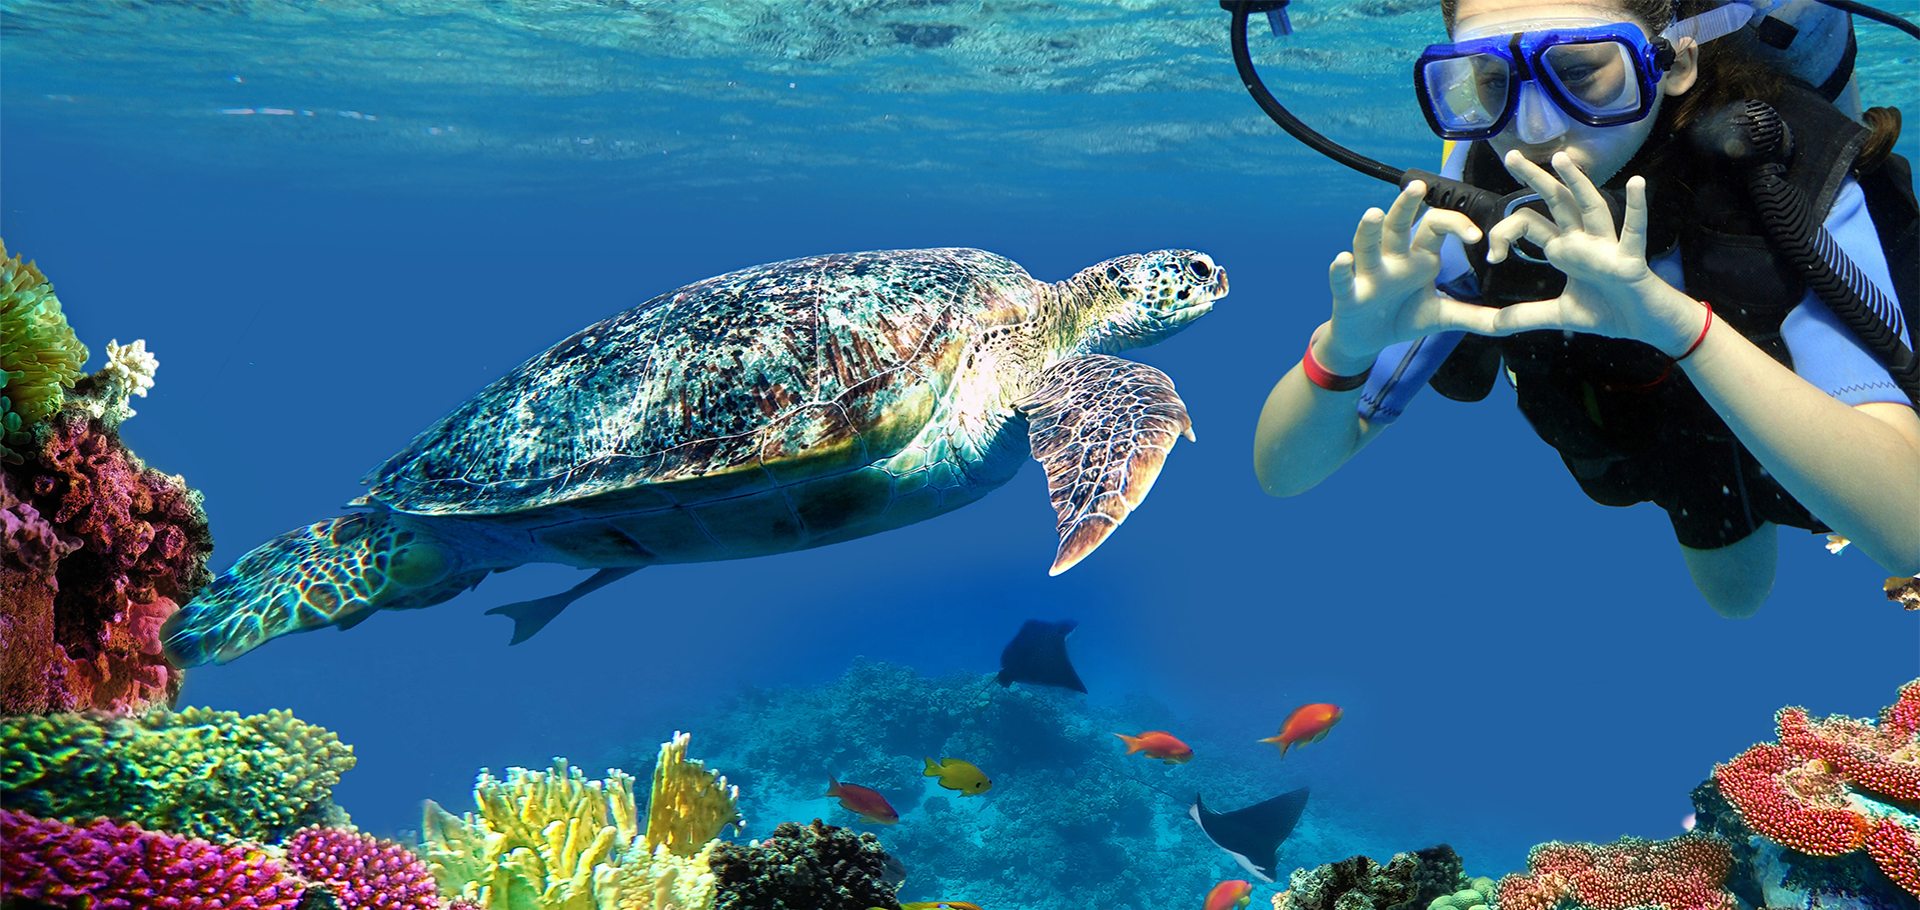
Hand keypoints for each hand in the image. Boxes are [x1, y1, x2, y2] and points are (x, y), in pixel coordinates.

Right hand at [1322, 181, 1493, 373]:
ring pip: (1368, 245)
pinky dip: (1341, 270)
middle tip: (1418, 186)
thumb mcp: (1443, 317)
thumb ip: (1475, 317)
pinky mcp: (1348, 294)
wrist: (1367, 341)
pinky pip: (1343, 279)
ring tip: (1373, 214)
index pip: (1437, 226)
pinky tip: (1342, 259)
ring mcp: (1369, 274)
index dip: (1457, 225)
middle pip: (1399, 225)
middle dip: (1406, 205)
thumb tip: (1511, 321)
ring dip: (1369, 230)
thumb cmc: (1402, 317)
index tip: (1476, 237)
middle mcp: (1393, 258)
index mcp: (1419, 257)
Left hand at [1485, 150, 1706, 355]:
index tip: (1492, 257)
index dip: (1504, 233)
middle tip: (1511, 154)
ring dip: (1577, 184)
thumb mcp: (1557, 315)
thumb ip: (1522, 317)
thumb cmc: (1608, 312)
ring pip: (1591, 208)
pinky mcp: (1629, 261)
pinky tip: (1636, 182)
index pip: (1529, 224)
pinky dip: (1636, 208)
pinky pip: (1634, 232)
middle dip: (1535, 179)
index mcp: (1564, 249)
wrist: (1645, 326)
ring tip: (1561, 159)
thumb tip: (1489, 324)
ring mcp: (1607, 248)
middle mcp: (1583, 241)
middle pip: (1556, 202)